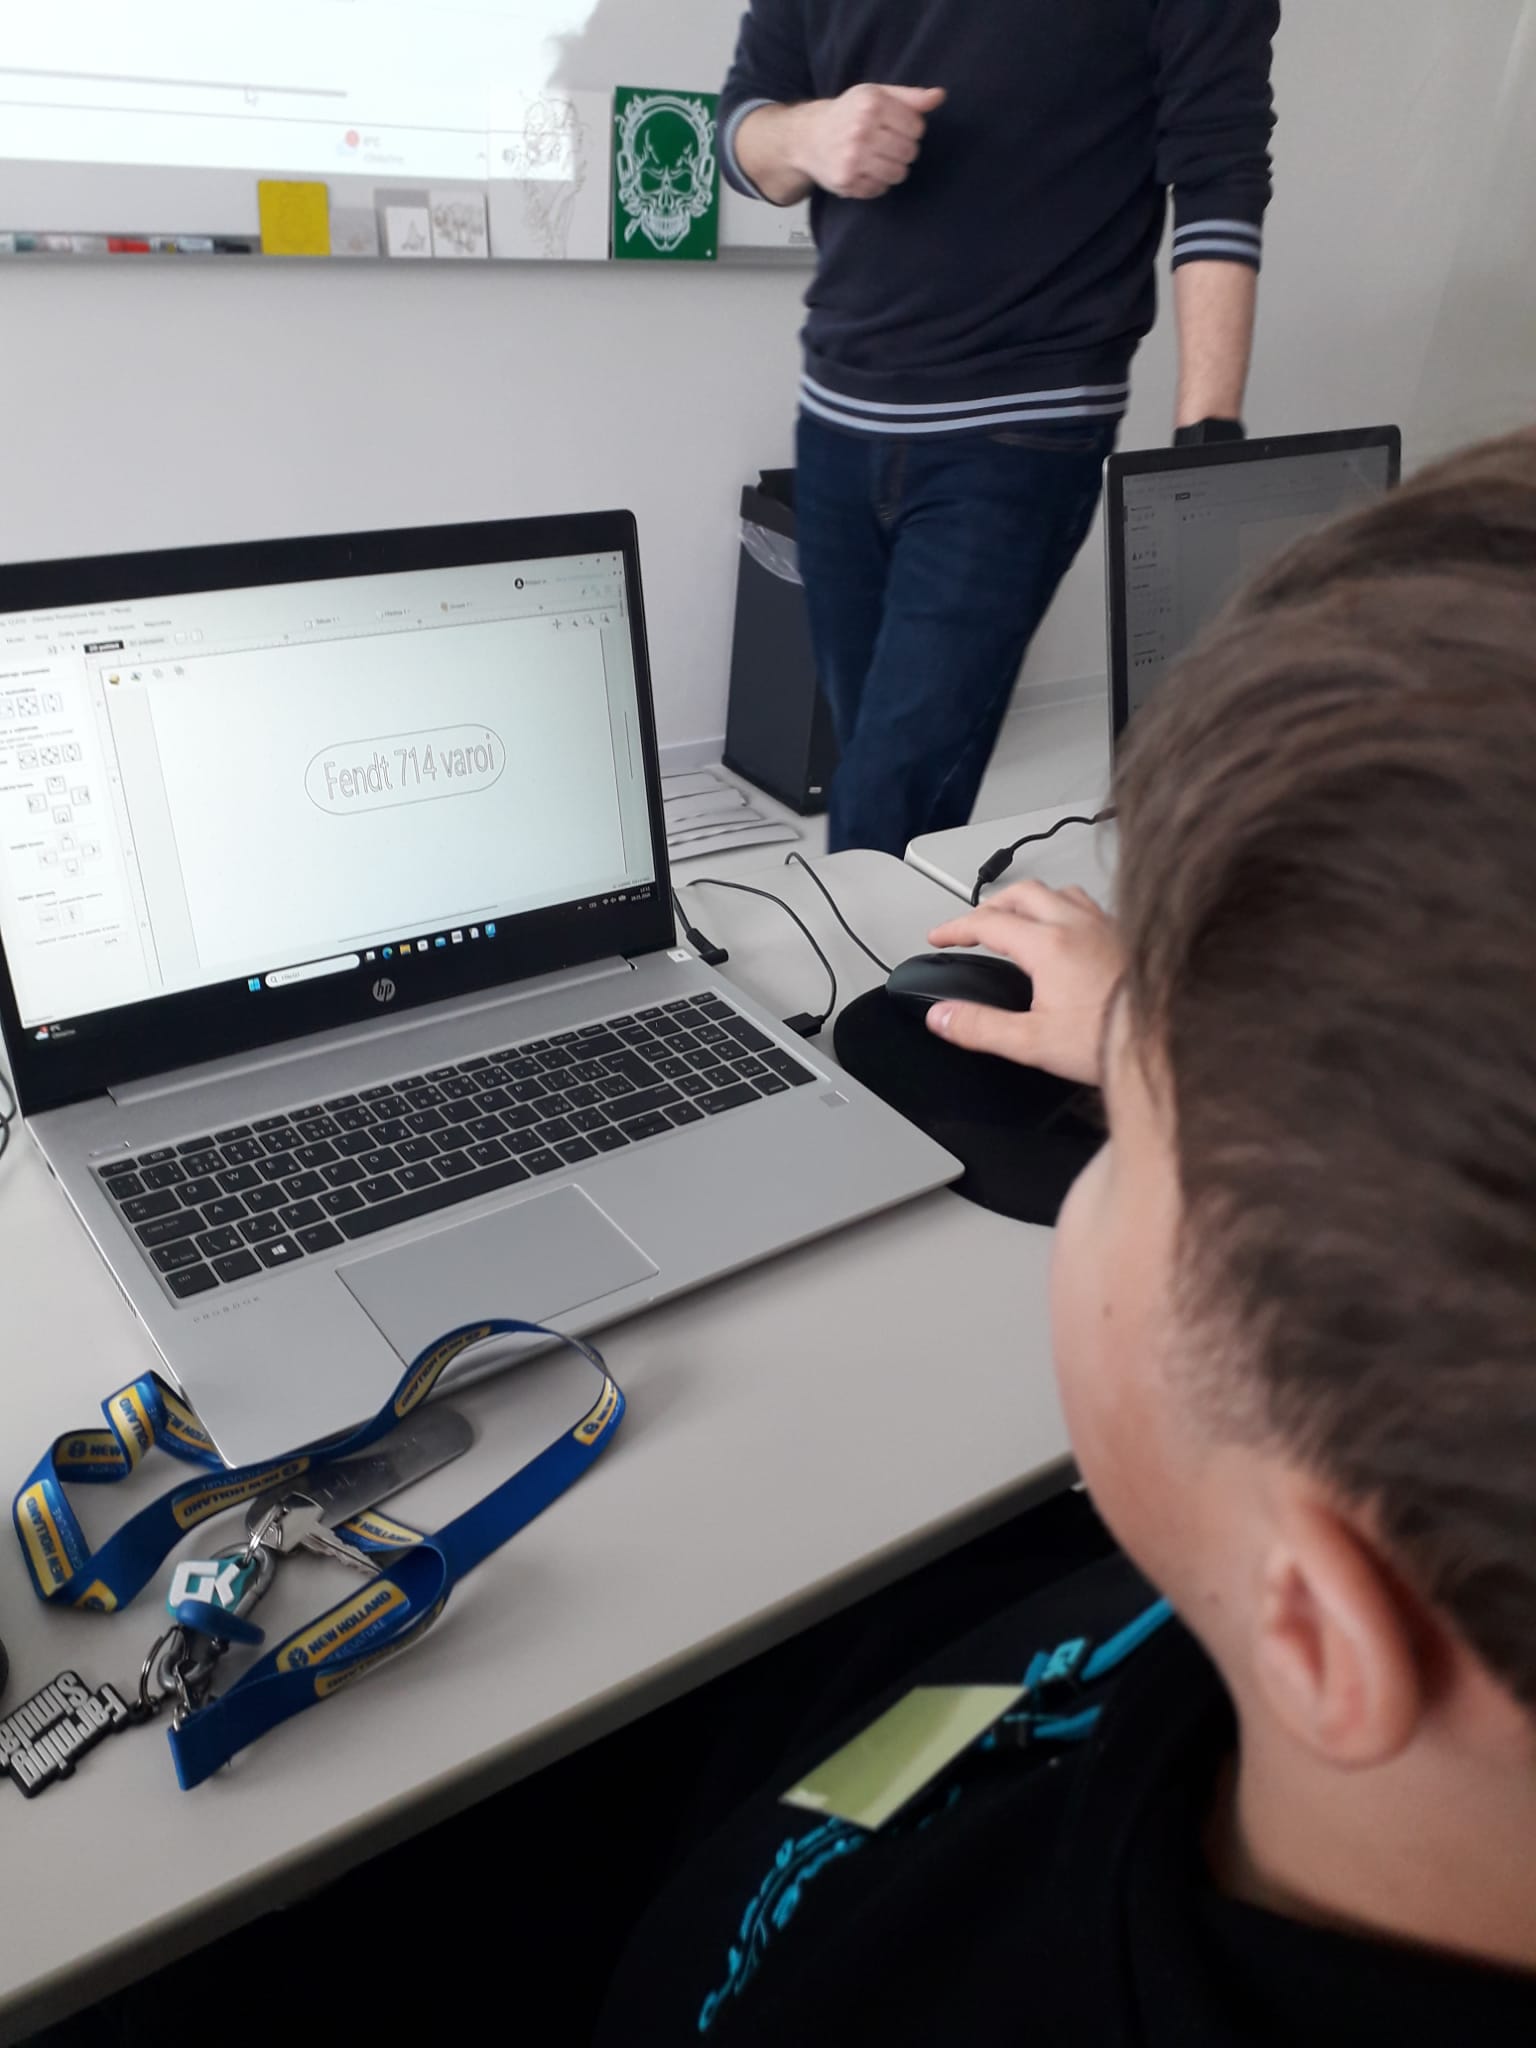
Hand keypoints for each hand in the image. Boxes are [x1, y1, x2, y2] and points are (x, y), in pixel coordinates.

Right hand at [798, 83, 945, 199]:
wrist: (808, 137)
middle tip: (886, 145)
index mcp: (872, 103)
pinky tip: (864, 170)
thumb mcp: (876, 95)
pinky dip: (877, 183)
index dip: (911, 129)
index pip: (917, 127)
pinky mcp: (846, 181)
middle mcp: (861, 130)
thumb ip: (910, 97)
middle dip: (903, 150)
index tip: (895, 127)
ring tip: (877, 158)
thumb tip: (940, 96)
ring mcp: (852, 158)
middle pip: (909, 152)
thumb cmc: (848, 114)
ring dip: (893, 169)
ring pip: (898, 173)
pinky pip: (880, 189)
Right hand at [924, 882, 1123, 1085]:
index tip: (939, 936)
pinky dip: (1065, 909)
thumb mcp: (1031, 1042)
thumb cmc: (1110, 1040)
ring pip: (1058, 892)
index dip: (955, 928)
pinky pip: (1089, 906)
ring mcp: (1105, 926)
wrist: (1168, 1038)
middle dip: (990, 906)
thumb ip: (980, 1027)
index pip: (987, 922)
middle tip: (973, 924)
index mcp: (1048, 945)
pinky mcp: (1127, 935)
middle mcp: (1076, 925)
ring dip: (1030, 901)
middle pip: (1021, 894)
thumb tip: (941, 1017)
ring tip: (1018, 918)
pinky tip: (1070, 929)